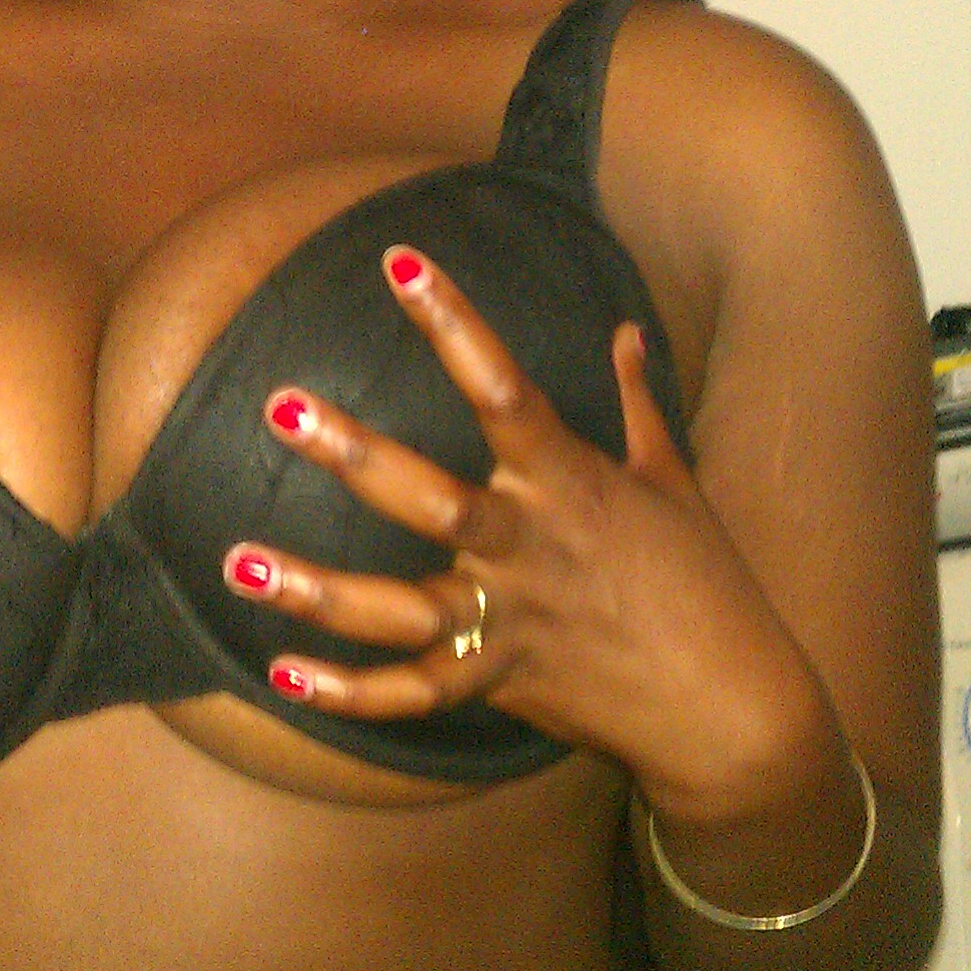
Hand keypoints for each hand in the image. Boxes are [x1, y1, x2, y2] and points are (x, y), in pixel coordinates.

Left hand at [230, 247, 840, 824]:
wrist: (732, 709)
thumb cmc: (708, 583)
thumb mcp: (675, 481)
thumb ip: (637, 401)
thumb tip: (626, 328)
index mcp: (574, 483)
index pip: (505, 387)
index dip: (454, 322)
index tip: (402, 262)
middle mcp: (532, 548)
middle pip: (432, 499)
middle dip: (354, 453)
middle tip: (280, 405)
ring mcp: (510, 621)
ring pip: (400, 610)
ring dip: (317, 589)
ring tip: (239, 563)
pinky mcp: (500, 683)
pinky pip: (413, 695)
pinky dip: (348, 693)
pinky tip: (279, 673)